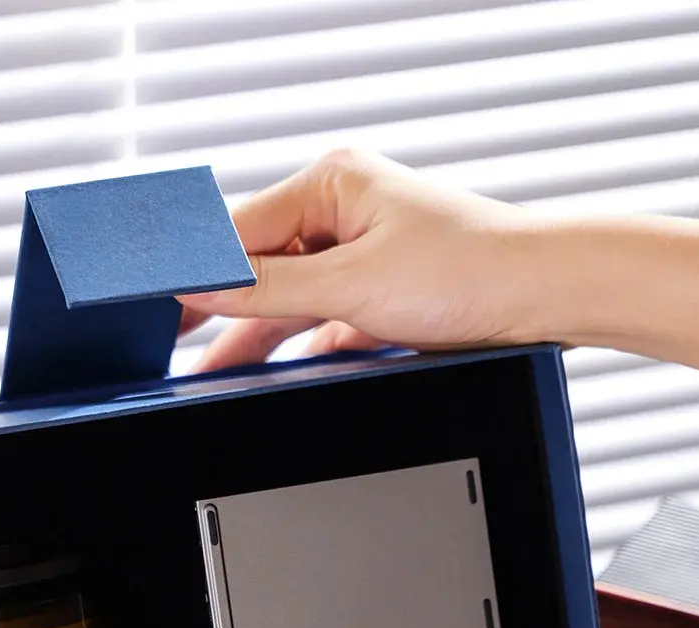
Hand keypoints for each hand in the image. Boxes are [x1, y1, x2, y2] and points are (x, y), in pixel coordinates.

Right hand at [180, 148, 542, 371]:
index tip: (159, 305)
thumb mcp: (351, 285)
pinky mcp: (374, 294)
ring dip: (255, 336)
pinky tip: (266, 373)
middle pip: (258, 268)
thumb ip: (269, 291)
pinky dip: (294, 348)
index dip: (197, 270)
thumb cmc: (469, 270)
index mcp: (332, 182)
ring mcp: (357, 255)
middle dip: (222, 308)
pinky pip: (315, 321)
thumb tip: (203, 288)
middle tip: (171, 345)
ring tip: (210, 372)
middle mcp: (341, 212)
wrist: (539, 301)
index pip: (240, 228)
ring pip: (285, 301)